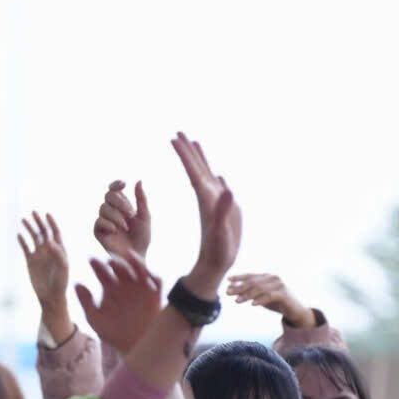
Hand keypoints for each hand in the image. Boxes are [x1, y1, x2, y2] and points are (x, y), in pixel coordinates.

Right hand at [18, 211, 71, 343]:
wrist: (51, 296)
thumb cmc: (61, 282)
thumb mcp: (62, 268)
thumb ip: (58, 253)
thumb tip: (49, 241)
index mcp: (59, 249)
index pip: (55, 232)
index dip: (52, 222)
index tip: (47, 214)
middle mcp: (49, 250)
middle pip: (44, 232)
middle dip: (39, 222)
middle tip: (33, 212)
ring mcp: (39, 255)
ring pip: (33, 238)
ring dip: (29, 228)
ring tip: (23, 220)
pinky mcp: (30, 261)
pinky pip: (25, 248)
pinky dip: (22, 241)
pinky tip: (19, 234)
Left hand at [75, 250, 162, 354]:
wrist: (137, 347)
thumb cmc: (114, 334)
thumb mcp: (96, 319)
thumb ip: (86, 302)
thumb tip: (77, 284)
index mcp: (110, 288)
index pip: (102, 271)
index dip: (97, 265)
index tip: (91, 260)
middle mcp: (125, 284)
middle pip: (120, 267)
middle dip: (116, 261)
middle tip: (110, 260)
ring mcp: (141, 287)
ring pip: (138, 269)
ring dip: (134, 262)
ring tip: (128, 257)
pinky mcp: (155, 294)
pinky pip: (156, 281)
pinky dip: (152, 275)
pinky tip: (145, 272)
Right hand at [93, 180, 150, 258]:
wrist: (136, 256)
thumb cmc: (142, 238)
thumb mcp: (145, 217)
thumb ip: (141, 199)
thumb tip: (138, 180)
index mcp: (121, 205)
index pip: (114, 189)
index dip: (116, 184)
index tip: (123, 184)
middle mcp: (111, 211)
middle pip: (108, 195)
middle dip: (120, 202)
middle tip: (131, 214)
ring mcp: (103, 221)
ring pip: (103, 208)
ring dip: (116, 216)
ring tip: (125, 227)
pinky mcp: (98, 232)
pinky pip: (99, 222)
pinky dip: (108, 224)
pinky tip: (115, 231)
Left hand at [172, 132, 240, 297]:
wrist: (217, 265)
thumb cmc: (217, 251)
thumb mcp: (221, 231)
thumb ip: (222, 209)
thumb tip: (225, 185)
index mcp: (205, 199)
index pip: (193, 172)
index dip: (184, 155)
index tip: (174, 139)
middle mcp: (208, 197)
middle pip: (196, 169)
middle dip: (188, 151)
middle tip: (178, 132)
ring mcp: (215, 202)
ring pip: (206, 175)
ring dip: (200, 159)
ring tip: (194, 143)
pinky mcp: (223, 209)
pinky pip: (217, 188)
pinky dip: (215, 177)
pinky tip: (214, 173)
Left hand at [226, 273, 312, 325]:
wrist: (295, 310)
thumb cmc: (277, 303)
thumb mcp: (261, 296)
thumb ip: (250, 292)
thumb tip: (232, 289)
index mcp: (267, 277)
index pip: (251, 276)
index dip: (239, 277)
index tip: (228, 280)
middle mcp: (273, 278)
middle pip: (253, 282)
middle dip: (239, 287)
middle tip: (228, 292)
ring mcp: (279, 285)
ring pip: (259, 289)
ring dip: (247, 295)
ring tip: (237, 301)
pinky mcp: (284, 294)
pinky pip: (270, 296)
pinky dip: (260, 300)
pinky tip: (252, 304)